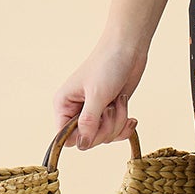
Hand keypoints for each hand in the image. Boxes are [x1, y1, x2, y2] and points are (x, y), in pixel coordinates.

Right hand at [53, 33, 149, 150]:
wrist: (128, 49)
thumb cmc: (107, 65)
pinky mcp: (110, 112)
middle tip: (111, 108)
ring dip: (117, 122)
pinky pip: (115, 131)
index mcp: (63, 105)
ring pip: (104, 137)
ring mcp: (94, 112)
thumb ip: (89, 122)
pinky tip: (131, 117)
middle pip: (88, 140)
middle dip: (105, 128)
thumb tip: (83, 145)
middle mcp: (76, 111)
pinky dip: (124, 125)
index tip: (96, 124)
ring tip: (119, 102)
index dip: (82, 137)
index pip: (65, 137)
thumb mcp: (97, 95)